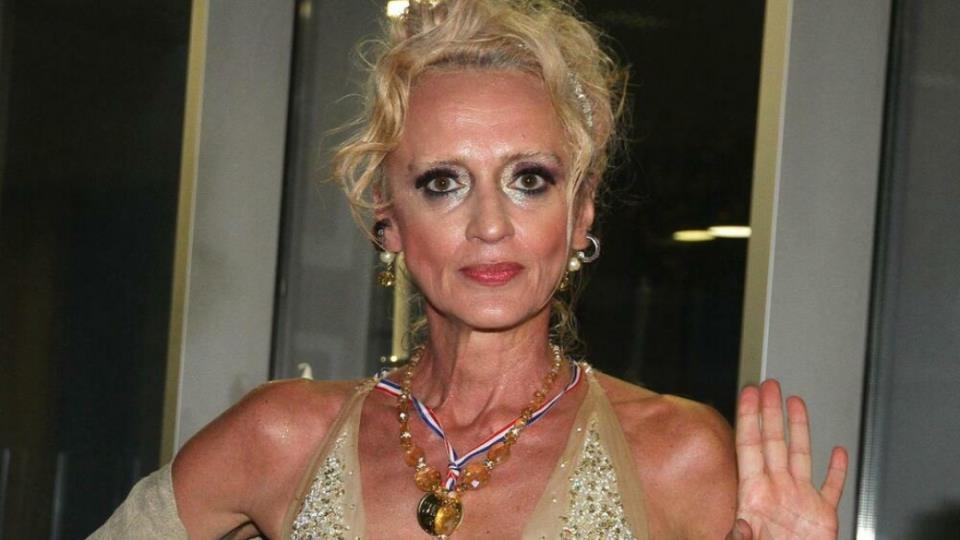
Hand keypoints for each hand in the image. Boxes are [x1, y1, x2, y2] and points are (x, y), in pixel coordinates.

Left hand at [727, 380, 847, 539]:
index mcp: (754, 495)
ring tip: (795, 401)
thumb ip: (740, 535)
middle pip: (773, 442)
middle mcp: (776, 491)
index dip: (749, 418)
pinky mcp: (822, 516)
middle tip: (769, 383)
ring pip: (800, 455)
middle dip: (771, 411)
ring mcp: (799, 500)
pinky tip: (839, 451)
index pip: (749, 446)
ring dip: (799, 428)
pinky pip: (831, 488)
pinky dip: (836, 470)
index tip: (746, 392)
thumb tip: (738, 524)